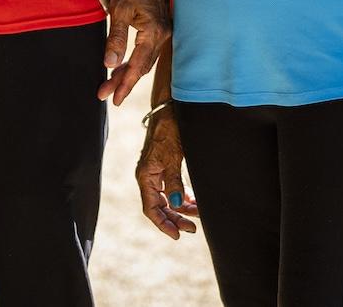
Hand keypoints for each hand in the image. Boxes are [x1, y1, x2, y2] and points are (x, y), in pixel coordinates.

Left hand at [97, 0, 170, 104]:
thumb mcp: (120, 10)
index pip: (138, 67)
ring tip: (110, 82)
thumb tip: (110, 64)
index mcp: (154, 33)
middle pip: (142, 67)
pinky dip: (135, 59)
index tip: (113, 99)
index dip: (125, 85)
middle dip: (123, 81)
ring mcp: (164, 31)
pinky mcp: (160, 26)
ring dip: (129, 71)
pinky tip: (123, 63)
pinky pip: (147, 50)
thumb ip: (116, 39)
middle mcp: (163, 35)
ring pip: (145, 59)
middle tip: (105, 94)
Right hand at [136, 107, 197, 239]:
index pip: (151, 208)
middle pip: (160, 206)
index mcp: (145, 176)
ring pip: (167, 199)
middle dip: (175, 219)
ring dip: (181, 209)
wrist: (168, 108)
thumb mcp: (173, 156)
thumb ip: (174, 181)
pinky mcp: (164, 166)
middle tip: (192, 229)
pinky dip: (182, 197)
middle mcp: (148, 176)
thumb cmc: (168, 130)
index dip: (163, 224)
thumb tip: (178, 205)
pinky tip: (194, 203)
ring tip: (197, 216)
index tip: (177, 235)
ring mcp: (156, 172)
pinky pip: (172, 188)